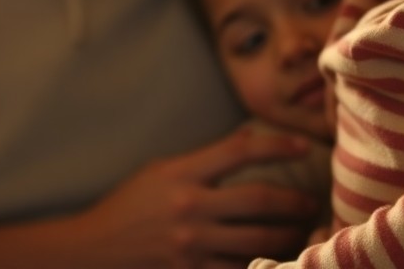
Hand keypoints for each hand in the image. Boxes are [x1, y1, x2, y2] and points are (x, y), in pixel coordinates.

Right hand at [69, 126, 319, 267]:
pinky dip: (260, 265)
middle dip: (294, 202)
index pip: (240, 151)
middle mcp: (190, 207)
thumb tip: (248, 147)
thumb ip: (203, 162)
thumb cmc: (128, 206)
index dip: (277, 146)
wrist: (91, 250)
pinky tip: (275, 262)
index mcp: (182, 174)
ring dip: (287, 238)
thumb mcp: (160, 171)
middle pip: (259, 200)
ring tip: (303, 234)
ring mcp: (190, 245)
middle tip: (312, 204)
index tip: (303, 146)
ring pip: (257, 241)